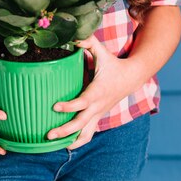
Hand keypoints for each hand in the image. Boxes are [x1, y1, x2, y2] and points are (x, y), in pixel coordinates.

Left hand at [47, 35, 137, 149]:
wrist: (131, 77)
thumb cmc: (113, 64)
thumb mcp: (102, 51)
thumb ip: (88, 42)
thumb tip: (74, 37)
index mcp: (97, 91)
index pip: (82, 102)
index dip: (69, 106)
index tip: (54, 106)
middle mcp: (98, 106)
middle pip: (81, 124)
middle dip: (65, 130)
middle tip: (48, 134)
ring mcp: (99, 114)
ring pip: (86, 133)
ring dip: (71, 140)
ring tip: (54, 144)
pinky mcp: (99, 117)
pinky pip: (89, 133)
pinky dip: (78, 140)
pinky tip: (64, 143)